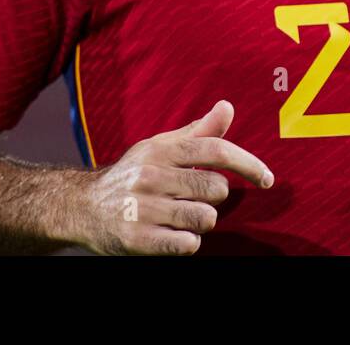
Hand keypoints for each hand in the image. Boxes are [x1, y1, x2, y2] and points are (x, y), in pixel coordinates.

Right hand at [77, 100, 273, 254]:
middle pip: (215, 189)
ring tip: (181, 216)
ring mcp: (142, 208)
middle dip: (214, 197)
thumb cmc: (134, 174)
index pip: (215, 150)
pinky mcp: (137, 238)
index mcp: (160, 149)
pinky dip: (188, 242)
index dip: (248, 164)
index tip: (267, 179)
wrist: (82, 206)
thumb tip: (228, 107)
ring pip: (205, 217)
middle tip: (194, 197)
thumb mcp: (160, 147)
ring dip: (202, 221)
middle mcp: (150, 175)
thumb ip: (198, 131)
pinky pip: (187, 243)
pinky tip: (174, 234)